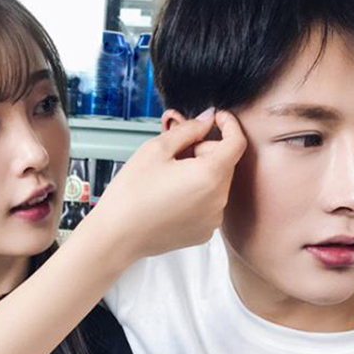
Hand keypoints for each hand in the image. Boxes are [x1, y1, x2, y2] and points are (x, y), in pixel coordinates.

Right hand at [94, 109, 245, 259]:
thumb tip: (207, 120)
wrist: (117, 235)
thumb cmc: (132, 194)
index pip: (236, 142)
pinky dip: (197, 195)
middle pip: (225, 163)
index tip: (216, 118)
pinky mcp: (203, 232)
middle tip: (175, 153)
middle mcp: (218, 200)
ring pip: (216, 184)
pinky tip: (171, 197)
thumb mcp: (156, 149)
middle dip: (205, 151)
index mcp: (210, 176)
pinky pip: (208, 204)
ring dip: (201, 173)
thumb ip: (188, 129)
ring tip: (170, 178)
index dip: (228, 124)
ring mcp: (212, 220)